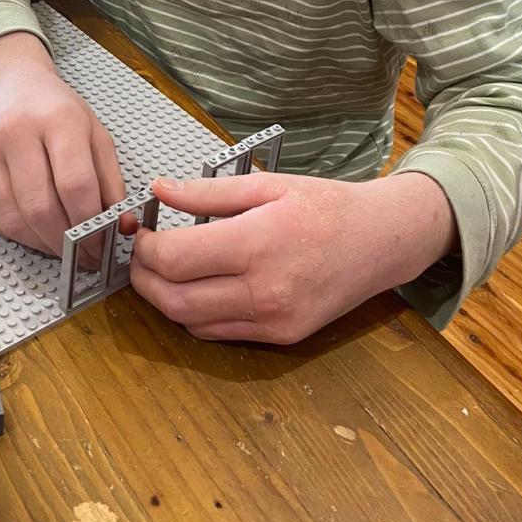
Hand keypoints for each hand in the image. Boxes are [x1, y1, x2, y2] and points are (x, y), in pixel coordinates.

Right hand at [0, 32, 125, 255]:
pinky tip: (37, 232)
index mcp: (58, 120)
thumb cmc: (59, 113)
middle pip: (40, 207)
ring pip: (13, 220)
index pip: (74, 184)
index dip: (90, 225)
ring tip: (62, 249)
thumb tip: (122, 229)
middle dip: (65, 243)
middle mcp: (15, 132)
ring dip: (41, 245)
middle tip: (82, 258)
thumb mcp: (96, 136)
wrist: (10, 86)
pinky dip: (18, 235)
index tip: (101, 248)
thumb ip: (111, 182)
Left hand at [129, 170, 456, 344]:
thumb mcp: (267, 184)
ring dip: (165, 299)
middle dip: (143, 278)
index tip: (141, 231)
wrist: (383, 241)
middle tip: (139, 255)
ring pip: (191, 322)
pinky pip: (219, 333)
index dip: (146, 248)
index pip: (176, 259)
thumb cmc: (327, 206)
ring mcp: (274, 320)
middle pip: (174, 299)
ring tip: (163, 270)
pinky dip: (195, 314)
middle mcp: (265, 290)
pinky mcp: (281, 337)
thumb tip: (160, 190)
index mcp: (259, 244)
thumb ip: (207, 192)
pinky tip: (196, 287)